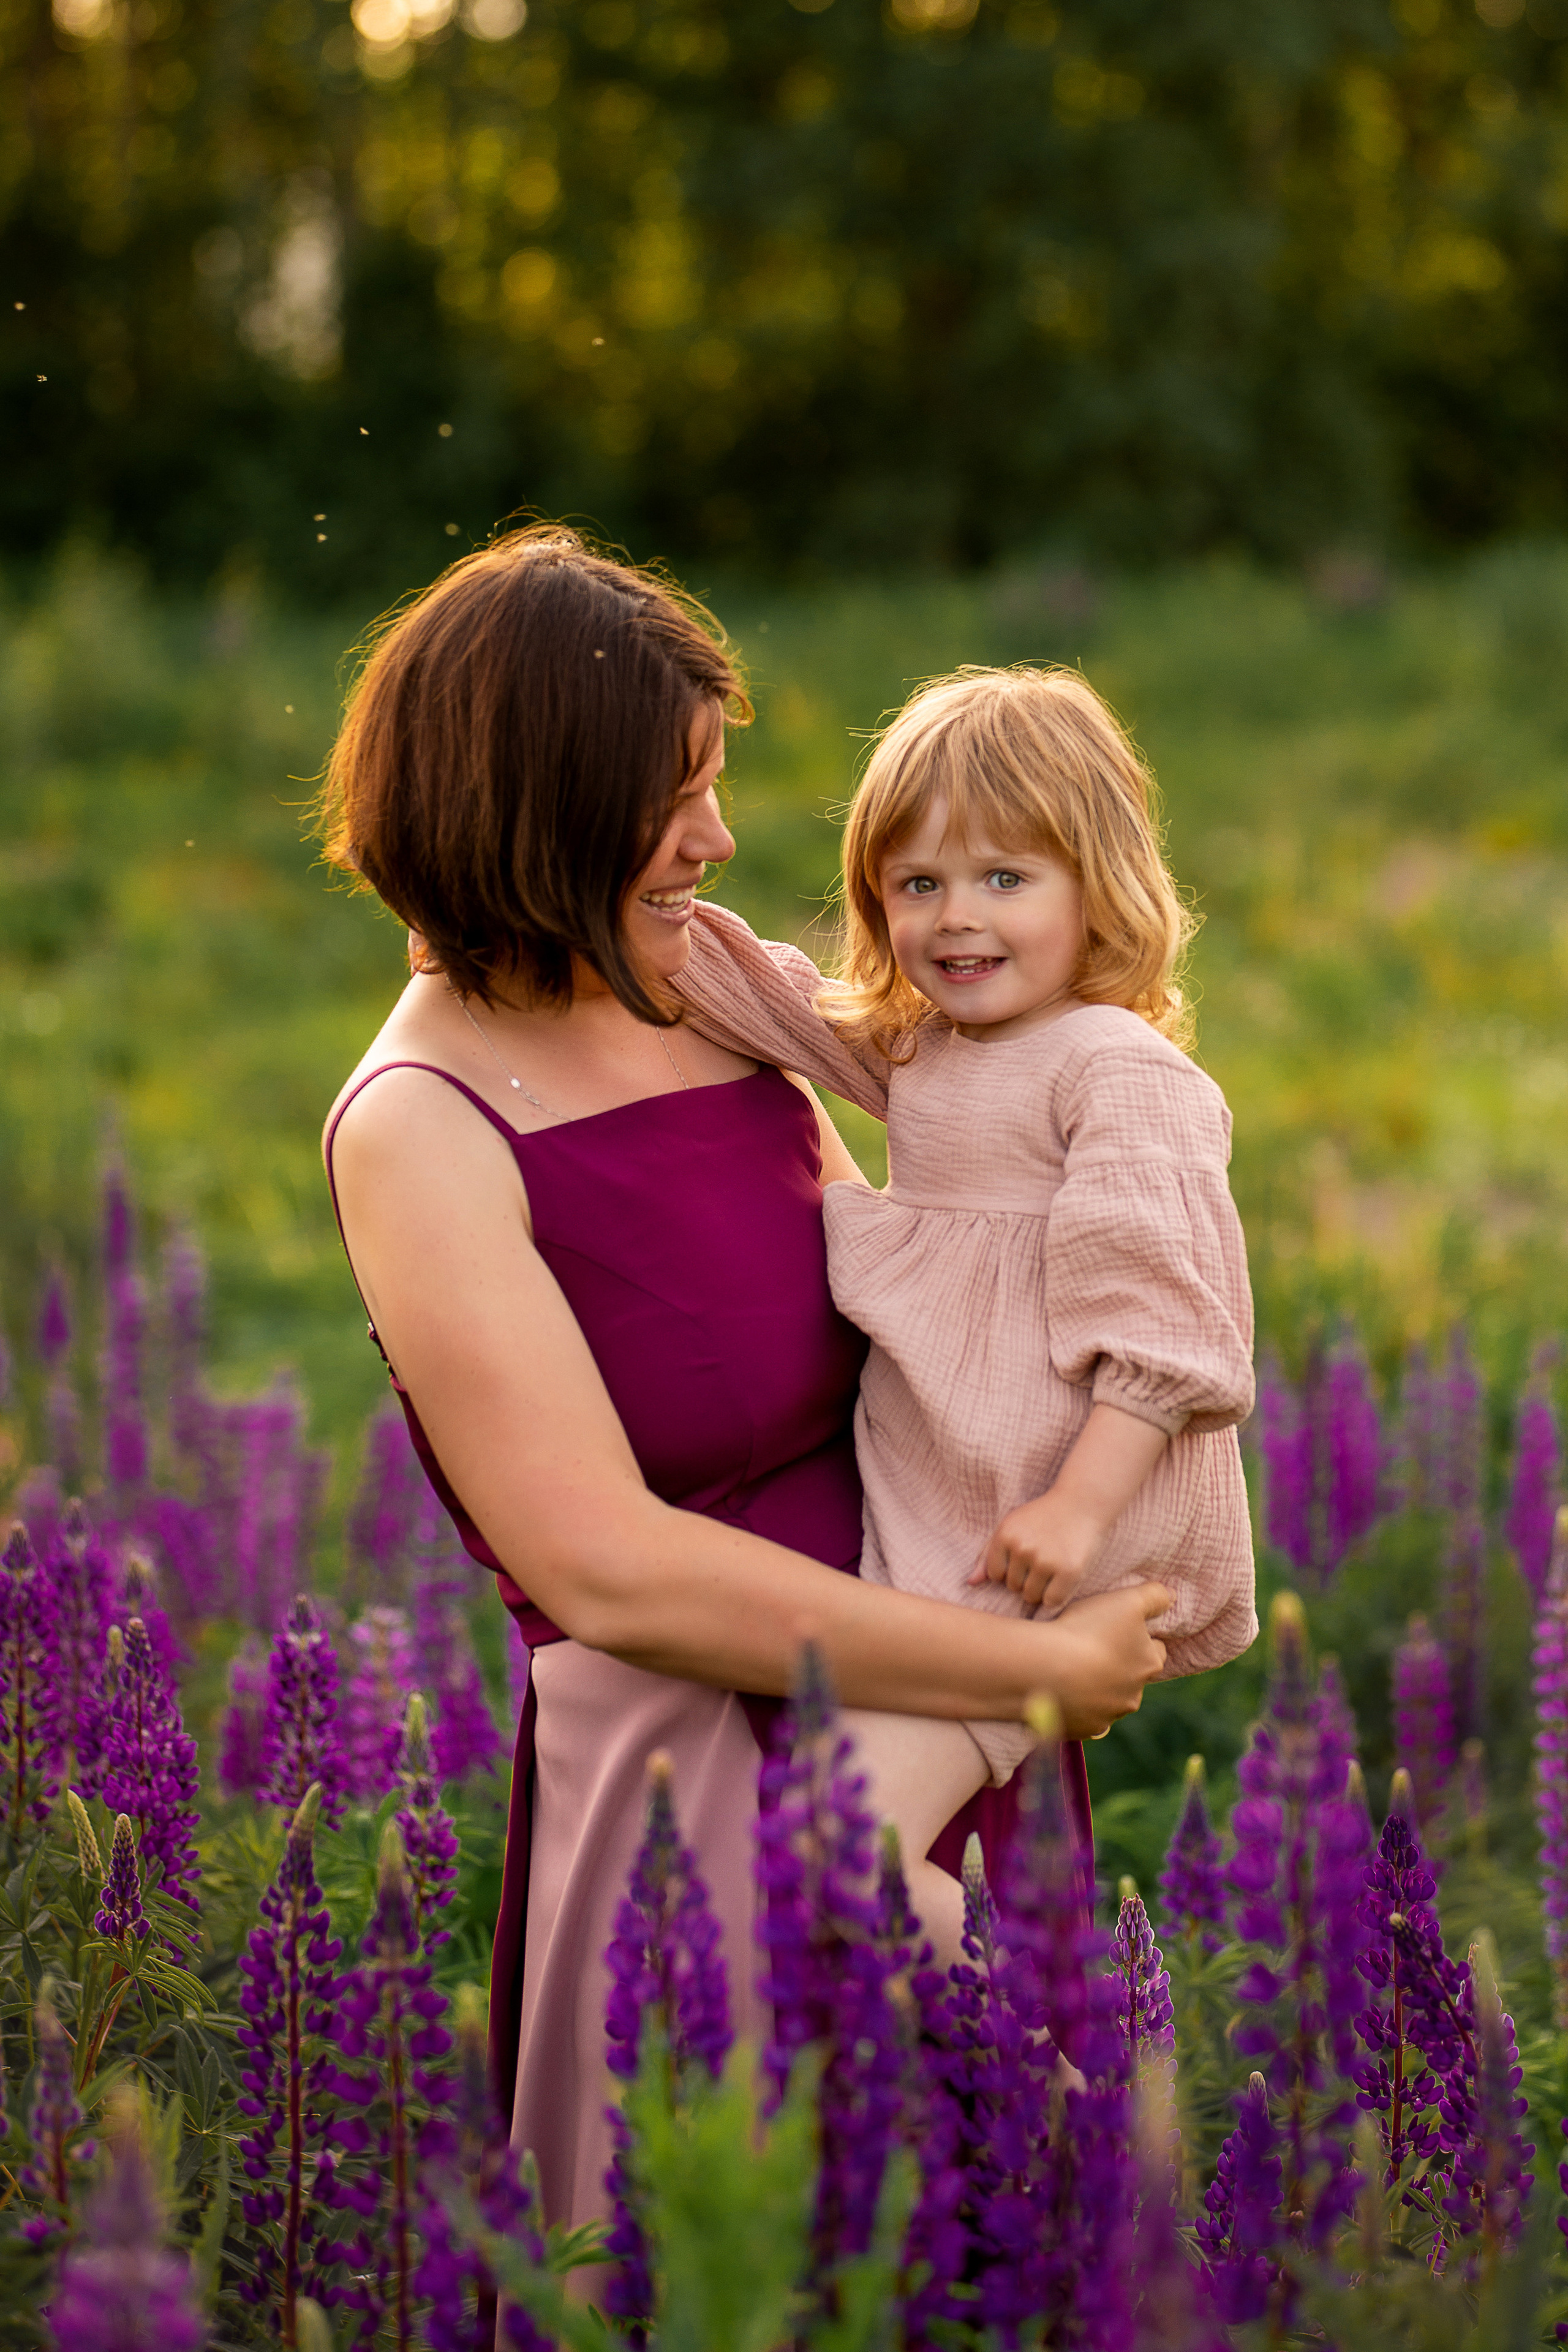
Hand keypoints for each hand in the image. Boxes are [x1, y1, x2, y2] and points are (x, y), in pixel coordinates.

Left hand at [968, 1487, 1105, 1612]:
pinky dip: (1056, 1595)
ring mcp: (1046, 1560)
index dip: (1009, 1569)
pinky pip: (1052, 1601)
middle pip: (1013, 1587)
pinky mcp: (1068, 1572)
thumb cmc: (1043, 1517)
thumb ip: (988, 1554)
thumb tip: (971, 1583)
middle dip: (1025, 1578)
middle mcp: (1023, 1548)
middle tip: (1043, 1557)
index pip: (995, 1574)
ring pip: (1031, 1596)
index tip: (1024, 1557)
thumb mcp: (1011, 1526)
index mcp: (1005, 1535)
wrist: (1083, 1503)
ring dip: (1040, 1589)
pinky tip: (1063, 1577)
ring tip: (1052, 1566)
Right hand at [1027, 1584, 1169, 1740]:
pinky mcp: (1083, 1729)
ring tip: (1072, 1667)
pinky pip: (1084, 1717)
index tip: (1118, 1629)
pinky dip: (1078, 1706)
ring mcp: (1107, 1717)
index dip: (1139, 1637)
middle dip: (1119, 1666)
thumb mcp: (1127, 1600)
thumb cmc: (1089, 1631)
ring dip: (1097, 1687)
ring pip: (1108, 1700)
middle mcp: (1133, 1697)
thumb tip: (1171, 1598)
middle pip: (1132, 1677)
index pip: (1156, 1649)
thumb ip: (1155, 1596)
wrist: (1045, 1669)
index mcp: (1149, 1665)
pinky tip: (1062, 1690)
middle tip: (1092, 1646)